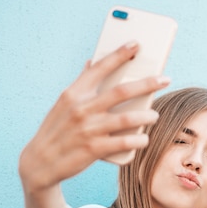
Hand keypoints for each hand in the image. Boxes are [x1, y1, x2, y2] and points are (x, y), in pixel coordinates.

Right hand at [19, 41, 167, 195]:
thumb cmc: (57, 130)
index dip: (119, 55)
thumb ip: (80, 85)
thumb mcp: (63, 105)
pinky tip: (144, 139)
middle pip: (121, 91)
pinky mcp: (94, 149)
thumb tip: (92, 62)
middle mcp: (81, 109)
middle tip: (165, 79)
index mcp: (73, 94)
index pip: (99, 68)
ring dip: (147, 116)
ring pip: (127, 118)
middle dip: (147, 83)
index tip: (136, 45)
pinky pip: (125, 143)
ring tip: (154, 115)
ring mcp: (88, 129)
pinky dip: (139, 140)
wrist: (40, 163)